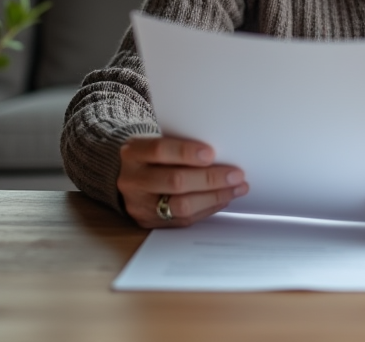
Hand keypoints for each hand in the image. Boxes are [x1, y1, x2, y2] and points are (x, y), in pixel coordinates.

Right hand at [117, 135, 248, 227]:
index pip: (159, 151)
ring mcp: (139, 205)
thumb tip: (222, 154)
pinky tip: (223, 198)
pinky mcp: (149, 223)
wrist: (128, 177)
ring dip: (215, 197)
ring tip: (237, 188)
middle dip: (210, 179)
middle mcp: (132, 180)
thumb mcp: (158, 142)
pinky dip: (208, 208)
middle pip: (175, 181)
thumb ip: (181, 146)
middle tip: (236, 175)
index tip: (211, 153)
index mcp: (133, 153)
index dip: (186, 152)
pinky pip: (184, 219)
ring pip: (182, 206)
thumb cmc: (153, 156)